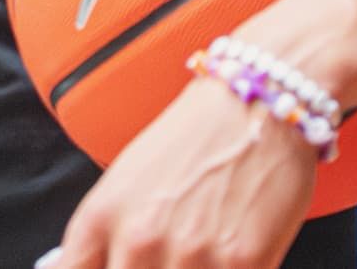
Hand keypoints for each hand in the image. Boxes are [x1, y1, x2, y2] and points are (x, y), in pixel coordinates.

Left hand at [52, 77, 316, 268]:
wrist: (257, 104)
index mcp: (102, 214)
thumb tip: (100, 263)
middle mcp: (138, 239)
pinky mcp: (241, 264)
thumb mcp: (131, 177)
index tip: (106, 265)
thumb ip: (111, 232)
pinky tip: (225, 256)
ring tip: (197, 251)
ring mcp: (189, 256)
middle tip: (160, 257)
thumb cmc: (195, 135)